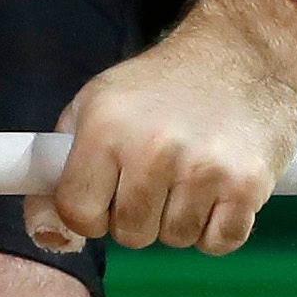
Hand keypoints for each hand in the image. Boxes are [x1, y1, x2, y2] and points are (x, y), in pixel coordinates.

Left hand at [24, 15, 296, 255]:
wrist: (243, 53)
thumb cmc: (163, 84)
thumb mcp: (97, 103)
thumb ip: (61, 165)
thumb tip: (49, 231)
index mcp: (105, 127)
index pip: (78, 213)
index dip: (92, 212)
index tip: (111, 195)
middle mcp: (152, 149)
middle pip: (131, 235)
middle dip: (142, 215)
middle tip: (160, 176)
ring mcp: (203, 169)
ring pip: (176, 240)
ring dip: (183, 218)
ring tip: (193, 173)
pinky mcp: (247, 185)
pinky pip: (220, 243)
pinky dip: (220, 227)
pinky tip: (221, 188)